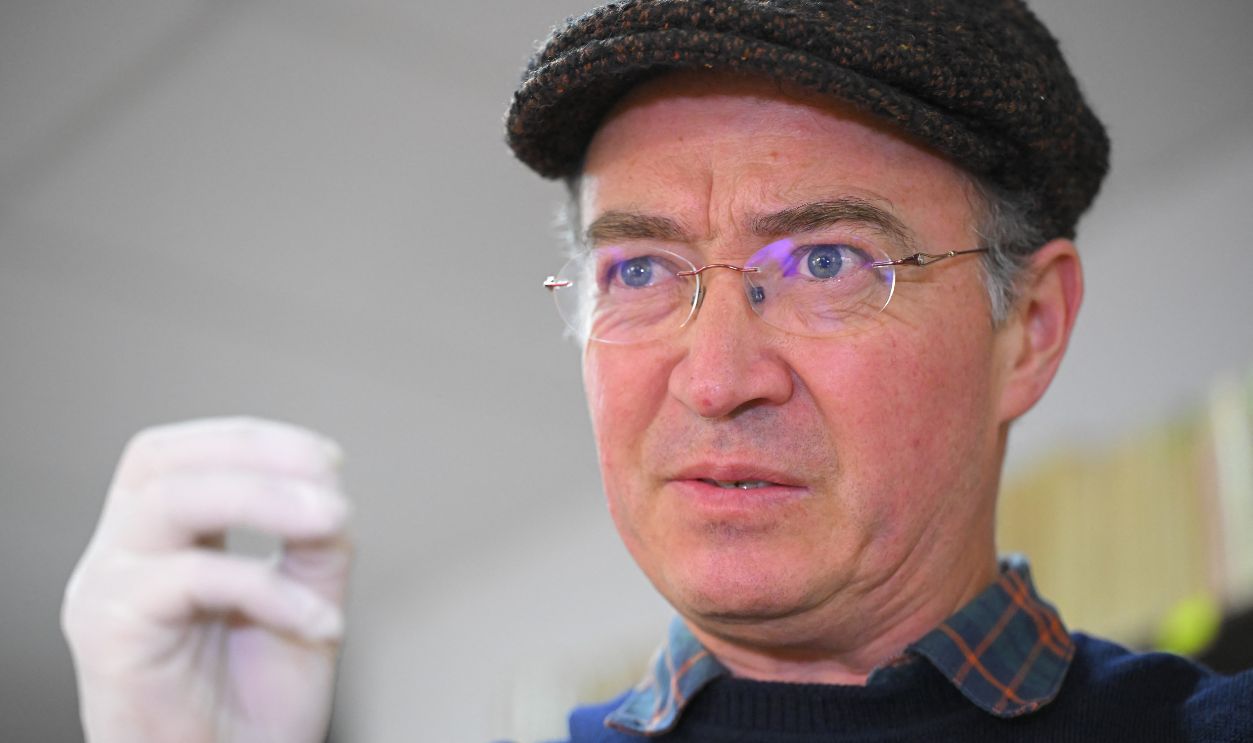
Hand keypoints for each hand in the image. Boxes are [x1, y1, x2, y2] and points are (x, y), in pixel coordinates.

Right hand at [62, 418, 352, 742]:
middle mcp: (123, 553)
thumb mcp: (302, 602)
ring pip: (170, 501)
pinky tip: (319, 622)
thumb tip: (329, 493)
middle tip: (328, 480)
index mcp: (159, 538)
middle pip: (161, 459)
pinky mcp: (108, 630)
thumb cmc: (252, 704)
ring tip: (331, 520)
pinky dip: (268, 589)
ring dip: (263, 499)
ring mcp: (108, 587)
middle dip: (254, 453)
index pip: (183, 452)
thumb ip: (313, 546)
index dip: (255, 441)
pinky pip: (191, 578)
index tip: (328, 460)